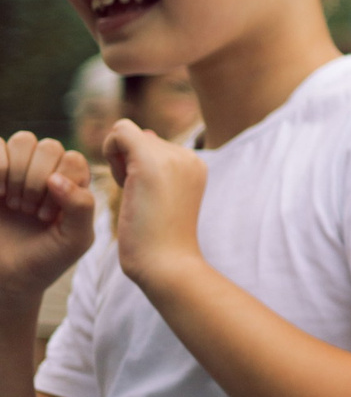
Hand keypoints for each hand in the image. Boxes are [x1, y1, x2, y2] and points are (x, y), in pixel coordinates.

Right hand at [0, 133, 95, 304]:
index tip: (48, 216)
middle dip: (37, 180)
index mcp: (73, 184)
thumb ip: (81, 207)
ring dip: (18, 173)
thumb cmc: (45, 259)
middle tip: (29, 211)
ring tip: (14, 204)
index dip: (61, 184)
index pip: (74, 158)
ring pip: (25, 140)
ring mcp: (17, 170)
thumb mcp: (76, 239)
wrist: (6, 277)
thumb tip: (55, 178)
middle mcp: (46, 172)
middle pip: (50, 146)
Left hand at [103, 120, 208, 297]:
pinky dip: (108, 150)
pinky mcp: (149, 163)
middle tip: (135, 196)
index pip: (152, 145)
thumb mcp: (162, 199)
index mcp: (195, 165)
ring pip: (127, 132)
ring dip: (116, 159)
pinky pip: (120, 131)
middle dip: (125, 162)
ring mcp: (173, 157)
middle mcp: (188, 155)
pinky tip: (118, 182)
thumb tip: (144, 133)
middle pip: (139, 137)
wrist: (168, 265)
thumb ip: (156, 168)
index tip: (140, 194)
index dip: (136, 165)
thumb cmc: (159, 242)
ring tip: (131, 192)